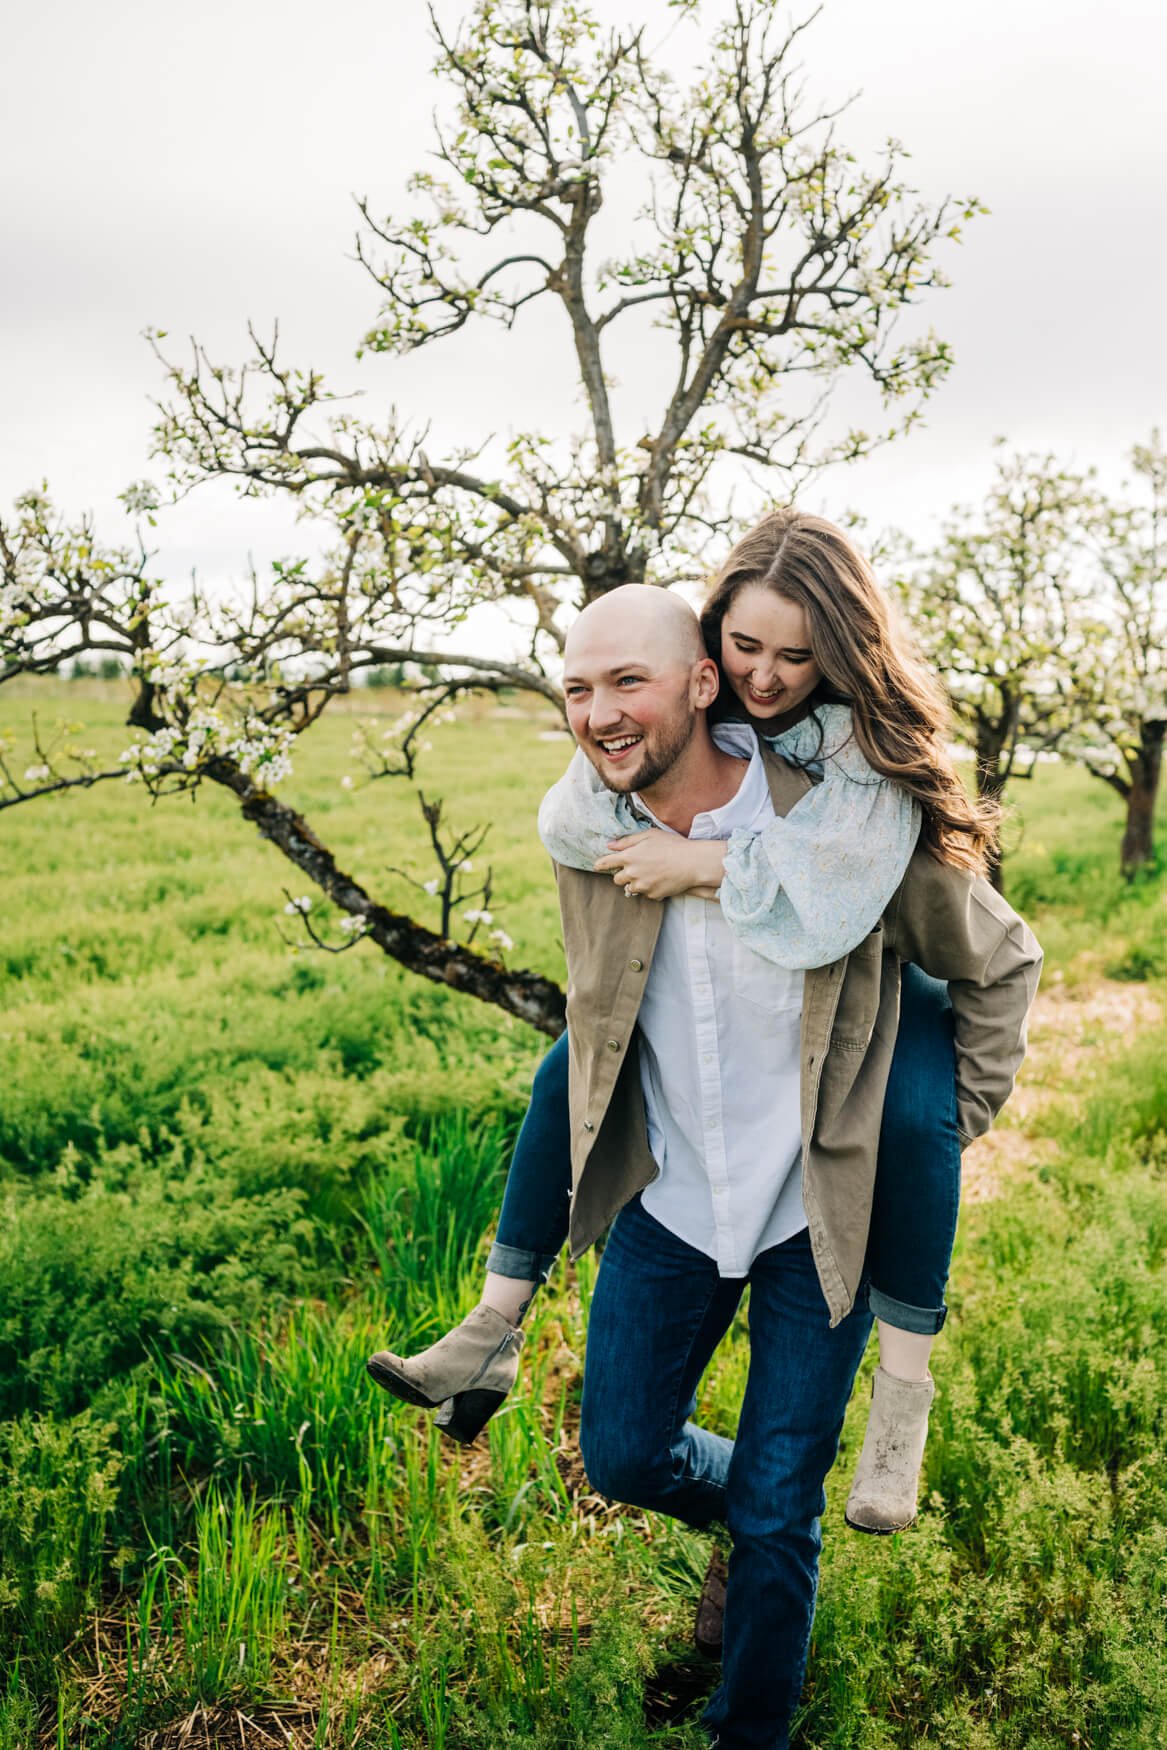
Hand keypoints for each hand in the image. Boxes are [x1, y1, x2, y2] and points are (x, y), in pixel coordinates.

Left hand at [593, 831, 726, 900]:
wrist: (692, 863)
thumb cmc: (672, 845)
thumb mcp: (649, 835)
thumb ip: (627, 841)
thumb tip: (610, 845)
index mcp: (629, 856)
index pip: (606, 863)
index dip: (600, 864)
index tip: (596, 866)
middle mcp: (632, 873)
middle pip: (617, 879)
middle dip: (623, 875)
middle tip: (635, 868)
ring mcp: (642, 886)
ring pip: (630, 888)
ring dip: (635, 883)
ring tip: (650, 874)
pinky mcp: (652, 895)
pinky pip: (646, 894)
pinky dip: (650, 888)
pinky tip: (661, 879)